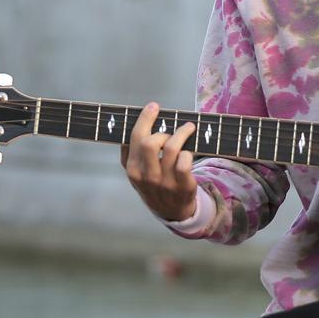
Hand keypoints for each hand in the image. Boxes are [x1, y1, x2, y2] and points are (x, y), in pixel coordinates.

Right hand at [121, 102, 197, 221]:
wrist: (172, 211)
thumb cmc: (154, 185)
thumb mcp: (137, 173)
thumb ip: (130, 153)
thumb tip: (130, 125)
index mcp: (133, 169)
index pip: (135, 138)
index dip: (145, 119)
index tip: (153, 106)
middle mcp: (147, 176)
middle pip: (150, 143)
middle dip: (162, 131)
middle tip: (171, 130)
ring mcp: (165, 182)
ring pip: (172, 149)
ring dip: (182, 134)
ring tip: (188, 129)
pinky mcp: (183, 186)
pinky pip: (185, 162)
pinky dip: (188, 153)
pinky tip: (189, 152)